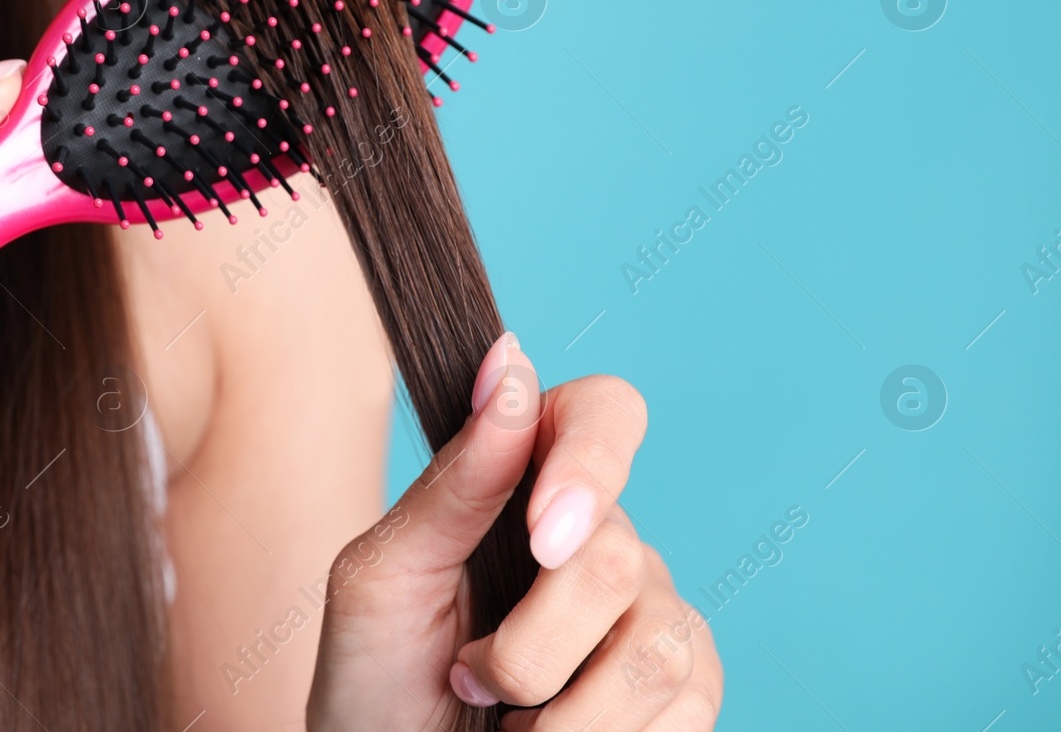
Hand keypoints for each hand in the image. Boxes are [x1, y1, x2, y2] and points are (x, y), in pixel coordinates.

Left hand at [307, 334, 721, 730]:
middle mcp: (606, 536)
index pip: (605, 411)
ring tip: (508, 723)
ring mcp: (654, 614)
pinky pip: (686, 710)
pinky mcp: (685, 693)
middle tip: (469, 676)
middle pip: (617, 560)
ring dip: (559, 717)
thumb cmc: (374, 675)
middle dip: (528, 649)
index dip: (591, 461)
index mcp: (530, 481)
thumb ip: (454, 481)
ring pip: (656, 652)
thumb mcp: (384, 577)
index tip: (543, 537)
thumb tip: (510, 364)